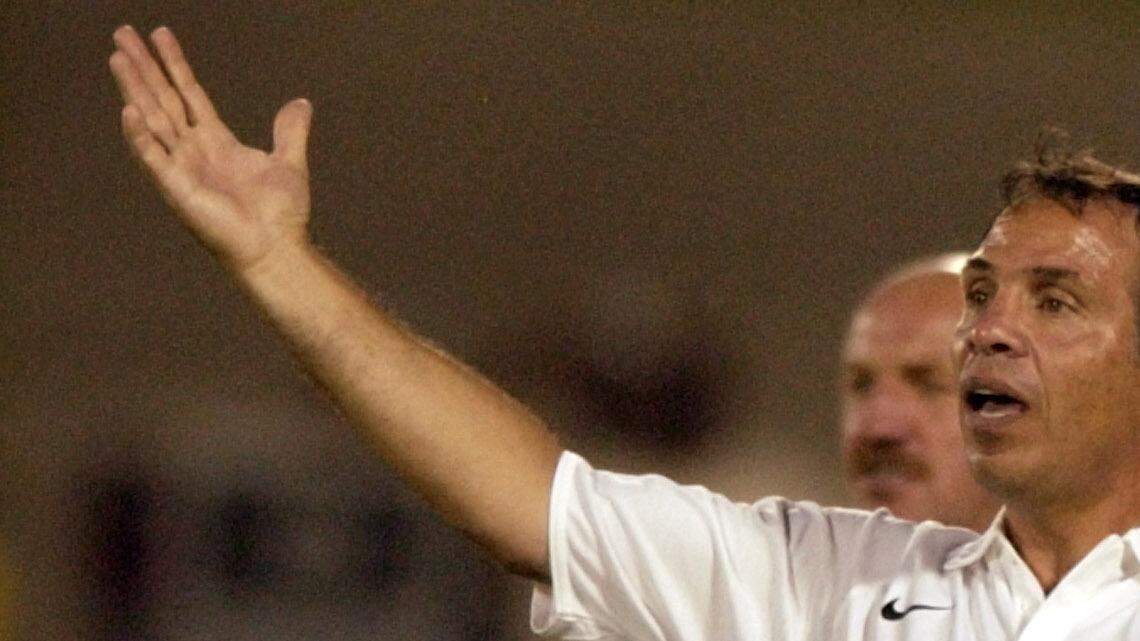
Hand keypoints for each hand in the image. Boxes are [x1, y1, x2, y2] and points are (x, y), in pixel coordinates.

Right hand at [109, 25, 313, 272]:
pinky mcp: (179, 189)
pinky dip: (141, 136)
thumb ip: (290, 131)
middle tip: (122, 33)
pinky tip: (129, 111)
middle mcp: (193, 151)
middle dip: (143, 67)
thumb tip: (300, 103)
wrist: (277, 248)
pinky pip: (155, 158)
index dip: (175, 65)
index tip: (159, 35)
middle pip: (163, 99)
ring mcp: (183, 169)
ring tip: (118, 57)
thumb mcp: (289, 162)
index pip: (189, 94)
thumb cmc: (280, 215)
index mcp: (215, 142)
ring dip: (135, 89)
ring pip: (153, 119)